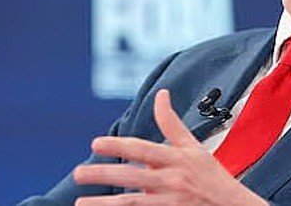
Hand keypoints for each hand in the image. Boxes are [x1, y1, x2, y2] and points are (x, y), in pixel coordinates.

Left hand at [73, 89, 267, 205]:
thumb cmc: (212, 177)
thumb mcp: (193, 147)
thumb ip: (172, 123)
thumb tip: (161, 94)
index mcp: (177, 159)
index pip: (143, 150)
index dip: (118, 147)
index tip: (95, 144)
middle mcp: (172, 181)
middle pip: (132, 177)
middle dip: (103, 175)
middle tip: (78, 173)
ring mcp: (169, 203)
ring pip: (132, 203)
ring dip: (105, 204)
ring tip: (81, 203)